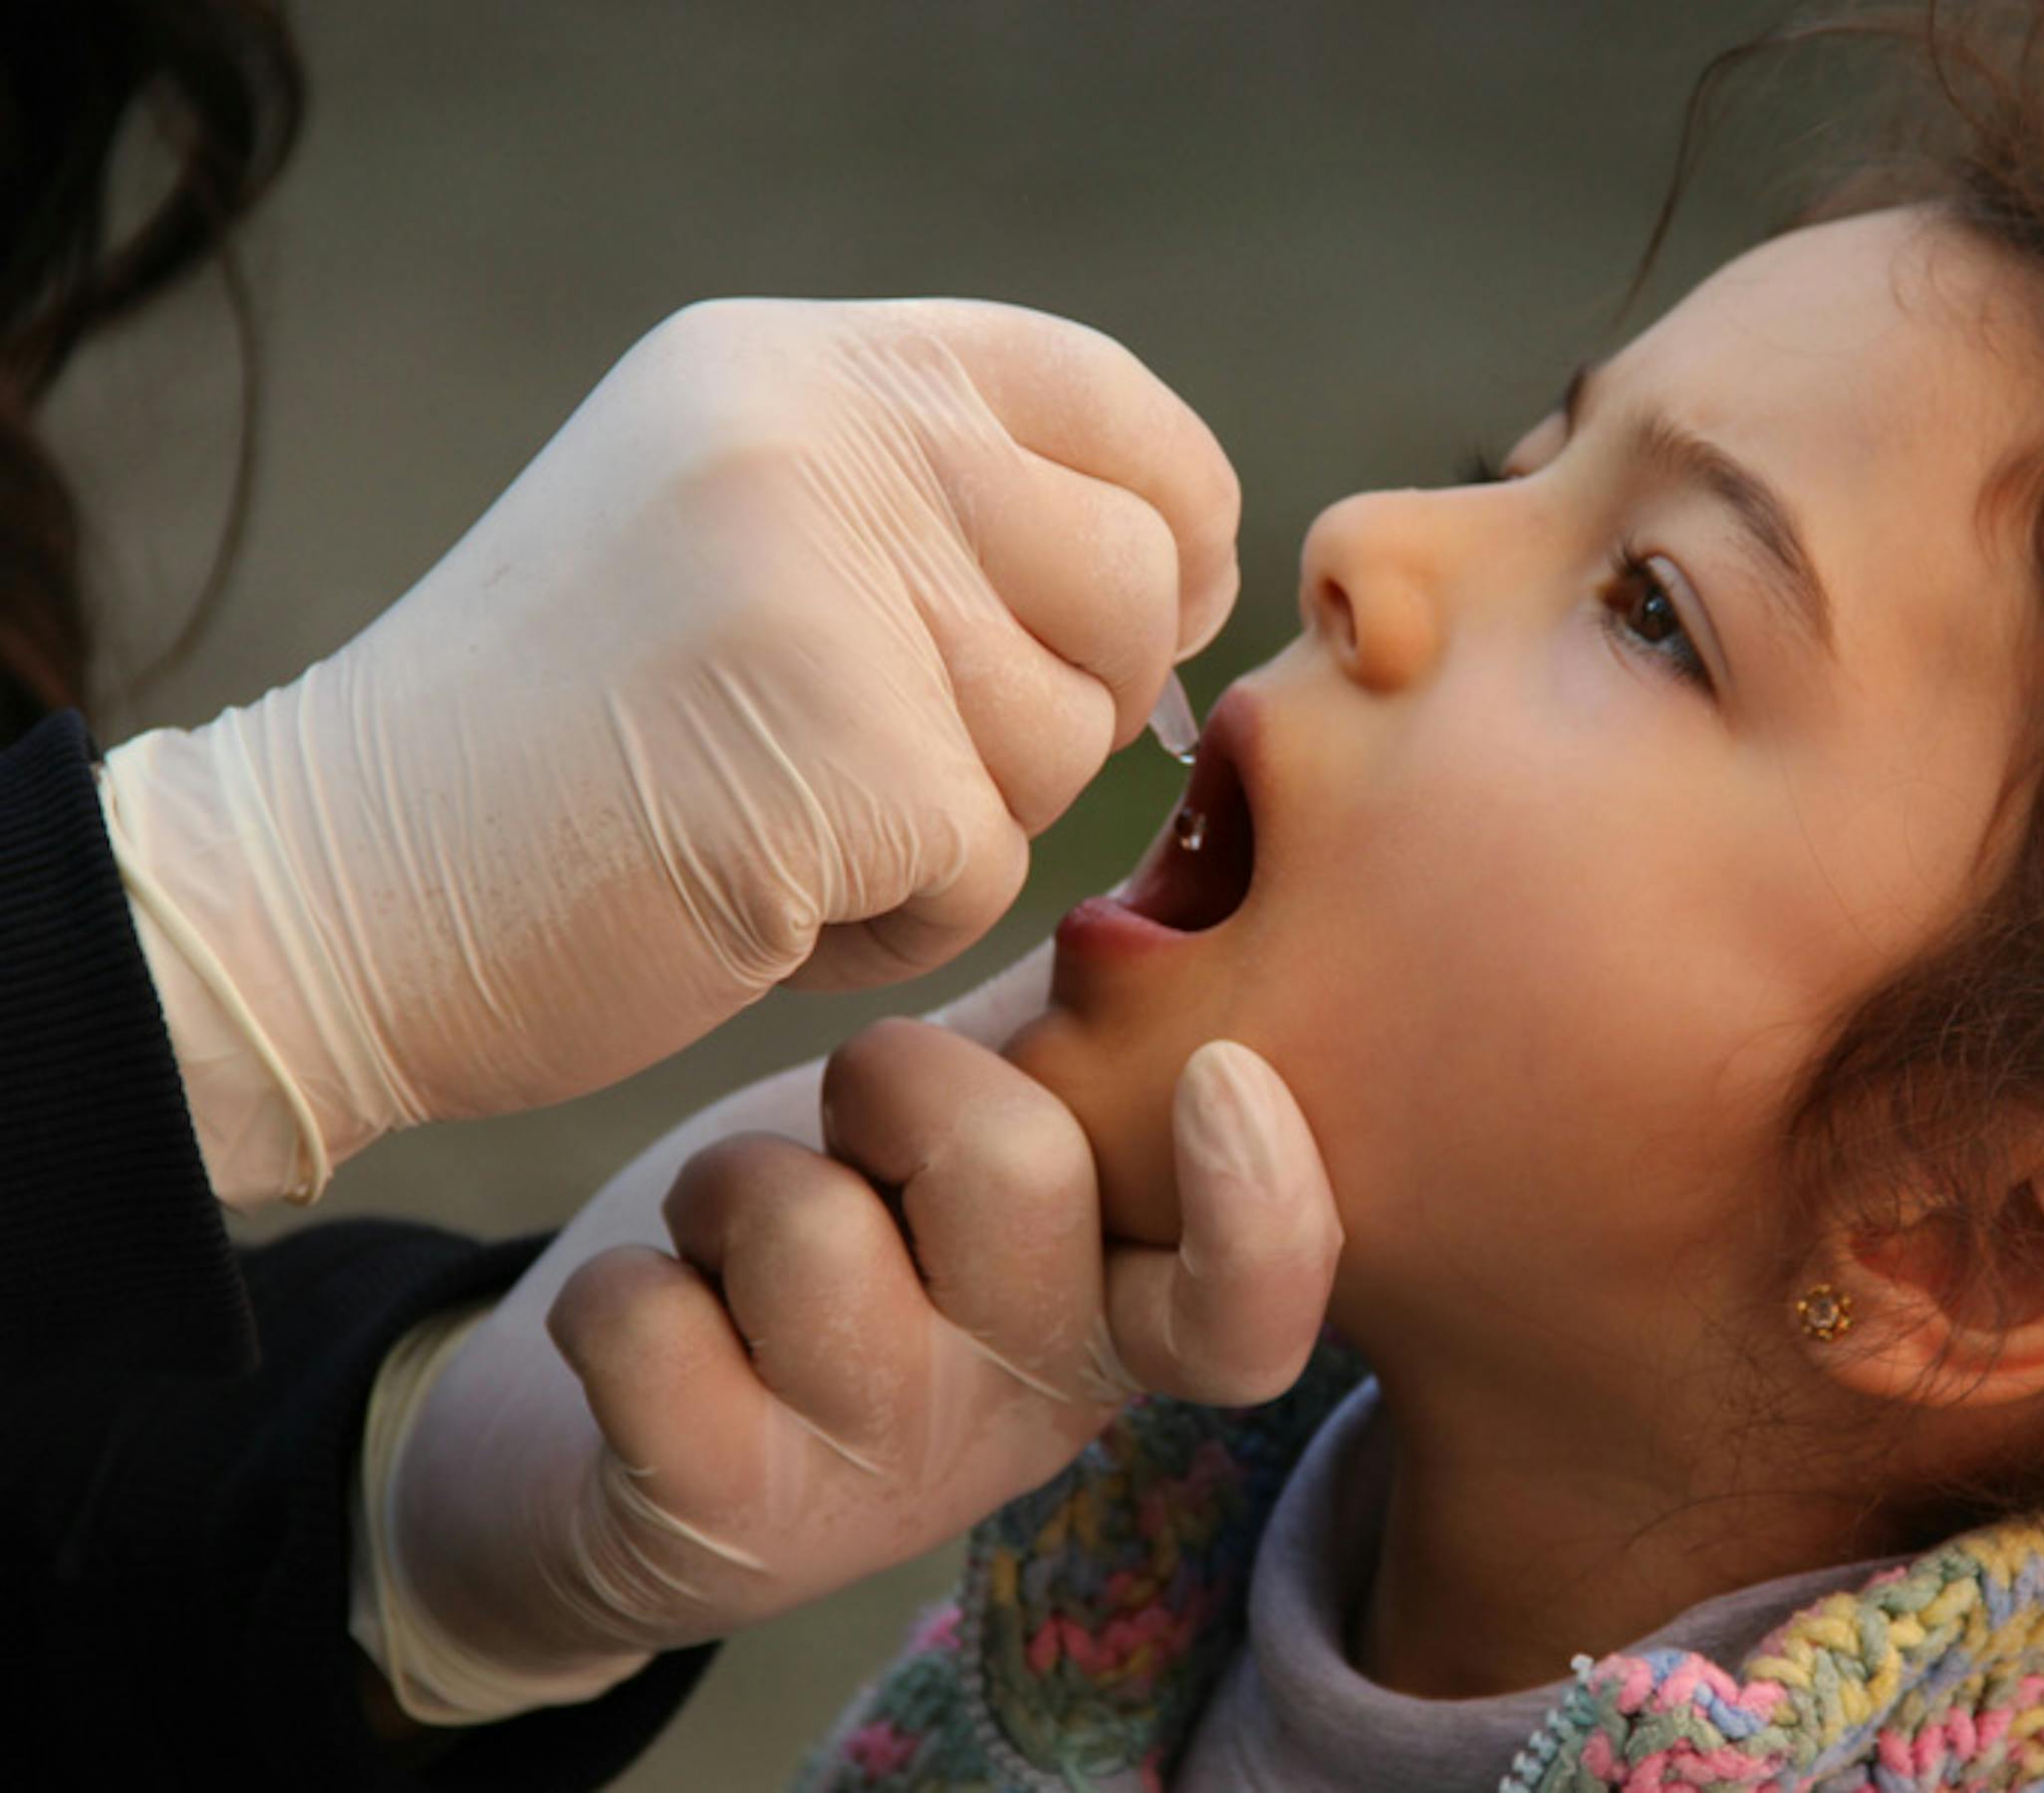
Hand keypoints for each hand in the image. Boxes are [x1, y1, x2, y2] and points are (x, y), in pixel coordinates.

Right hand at [97, 298, 1239, 1205]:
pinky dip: (899, 924)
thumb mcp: (731, 522)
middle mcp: (818, 430)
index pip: (1103, 398)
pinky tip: (757, 896)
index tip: (1152, 615)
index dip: (1170, 519)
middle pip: (1131, 576)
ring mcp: (826, 580)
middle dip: (1064, 704)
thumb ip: (929, 498)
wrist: (334, 889)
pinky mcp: (842, 752)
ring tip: (786, 818)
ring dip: (963, 824)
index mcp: (795, 361)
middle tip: (899, 758)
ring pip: (1072, 736)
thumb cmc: (559, 739)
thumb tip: (1183, 564)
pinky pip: (992, 867)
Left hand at [357, 1001, 1340, 1723]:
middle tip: (852, 1133)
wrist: (622, 1468)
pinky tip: (653, 1329)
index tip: (1218, 1072)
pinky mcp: (722, 1518)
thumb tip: (1174, 857)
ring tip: (732, 1244)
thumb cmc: (840, 1236)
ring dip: (726, 1186)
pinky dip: (612, 1289)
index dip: (1263, 1203)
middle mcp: (1031, 1405)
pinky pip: (642, 1315)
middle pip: (1014, 1163)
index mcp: (1122, 1305)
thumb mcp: (979, 1135)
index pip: (1254, 1305)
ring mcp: (883, 1474)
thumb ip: (1085, 1023)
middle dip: (890, 1079)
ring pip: (803, 1221)